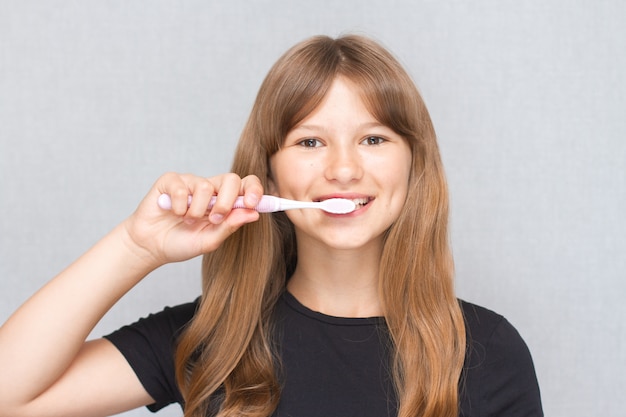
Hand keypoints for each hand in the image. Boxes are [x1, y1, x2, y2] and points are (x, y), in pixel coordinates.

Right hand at [122, 172, 262, 266]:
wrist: (151, 246)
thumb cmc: (181, 243)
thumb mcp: (209, 241)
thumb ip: (230, 226)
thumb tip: (253, 214)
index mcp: (224, 201)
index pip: (246, 185)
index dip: (254, 190)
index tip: (253, 204)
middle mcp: (210, 188)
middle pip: (231, 179)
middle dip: (227, 201)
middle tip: (215, 218)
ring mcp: (190, 183)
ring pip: (205, 186)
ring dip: (196, 210)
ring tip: (187, 221)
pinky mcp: (171, 181)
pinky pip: (182, 188)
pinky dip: (178, 206)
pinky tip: (173, 213)